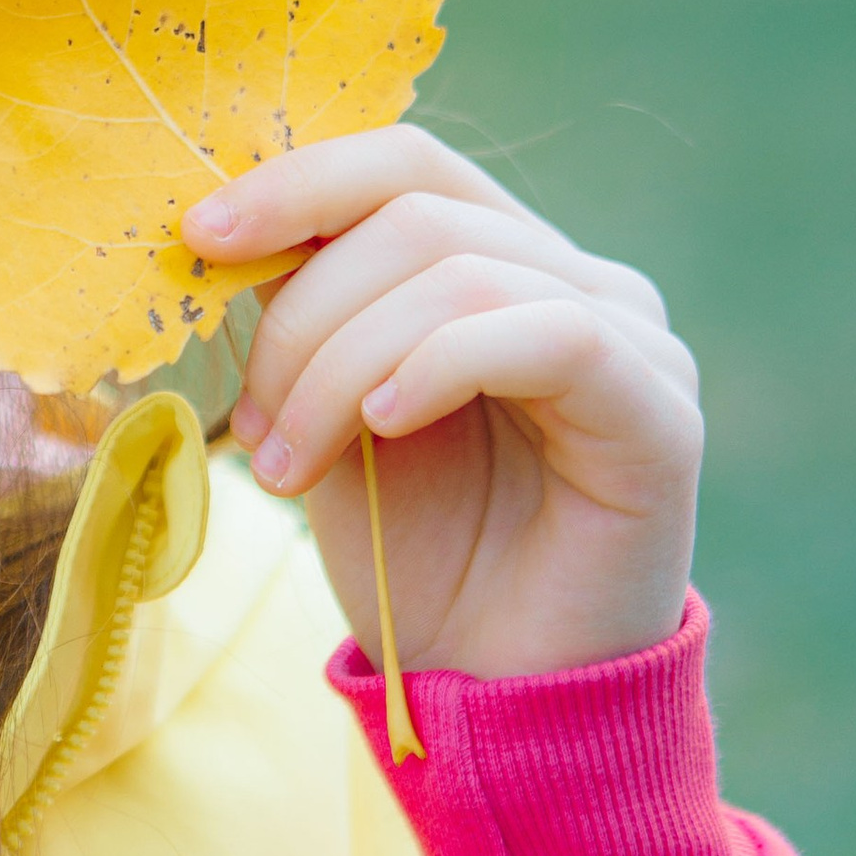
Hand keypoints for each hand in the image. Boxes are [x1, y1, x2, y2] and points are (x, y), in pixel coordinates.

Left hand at [180, 131, 700, 678]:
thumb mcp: (331, 410)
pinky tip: (383, 429)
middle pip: (415, 211)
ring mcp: (631, 337)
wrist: (495, 693)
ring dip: (339, 365)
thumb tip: (223, 226)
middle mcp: (578, 279)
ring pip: (458, 273)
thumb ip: (306, 312)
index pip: (403, 162)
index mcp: (503, 262)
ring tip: (290, 462)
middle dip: (301, 311)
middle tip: (249, 422)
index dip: (295, 180)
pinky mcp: (660, 410)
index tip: (195, 235)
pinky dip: (439, 367)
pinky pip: (547, 333)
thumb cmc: (415, 556)